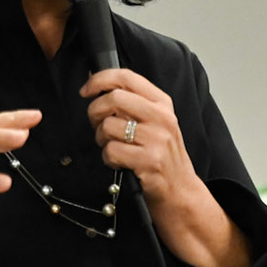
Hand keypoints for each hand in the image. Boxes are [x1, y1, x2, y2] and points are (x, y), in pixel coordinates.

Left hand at [79, 69, 199, 206]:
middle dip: (95, 112)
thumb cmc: (162, 155)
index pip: (126, 77)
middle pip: (113, 98)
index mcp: (161, 103)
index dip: (99, 80)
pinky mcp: (149, 161)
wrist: (180, 190)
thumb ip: (130, 102)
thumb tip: (95, 84)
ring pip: (108, 126)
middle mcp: (161, 118)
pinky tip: (119, 162)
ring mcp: (157, 139)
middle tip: (97, 124)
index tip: (86, 91)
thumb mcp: (155, 122)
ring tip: (112, 146)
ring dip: (101, 139)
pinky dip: (107, 158)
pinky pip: (111, 151)